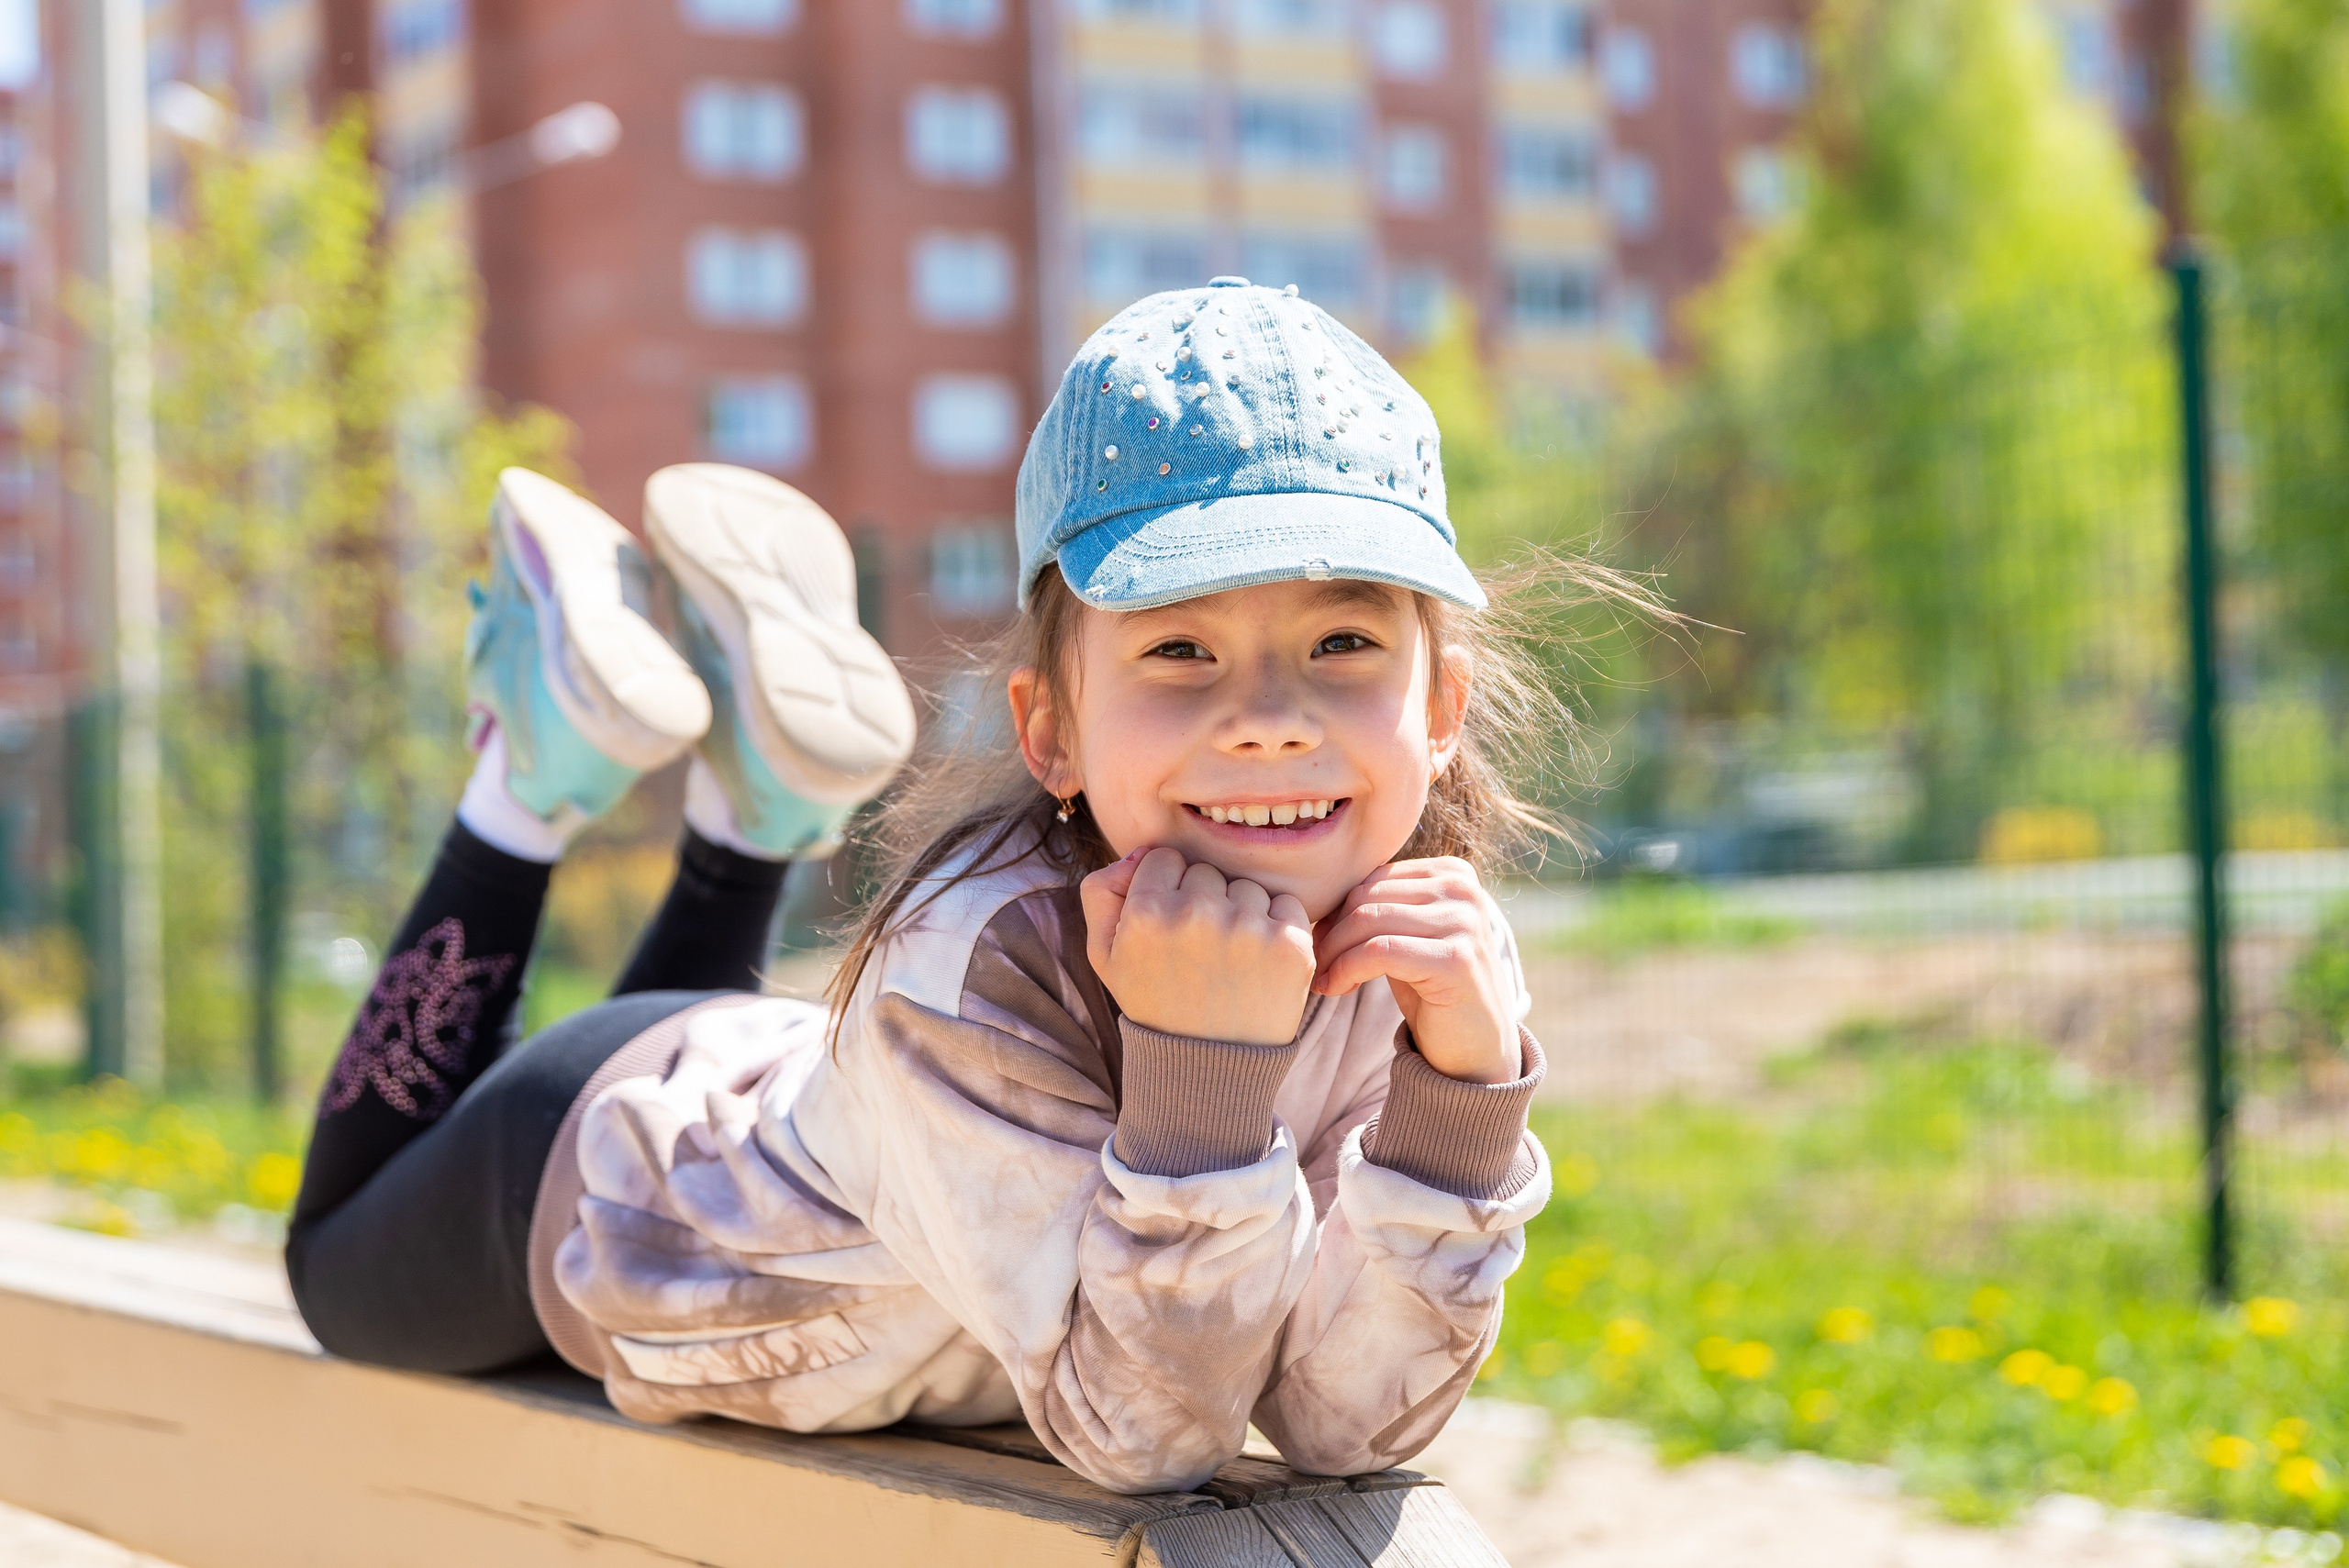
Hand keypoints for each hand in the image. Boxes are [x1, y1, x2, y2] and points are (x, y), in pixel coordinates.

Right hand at [1080, 847, 1315, 1045]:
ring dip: (1241, 914)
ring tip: (1228, 962)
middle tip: (1199, 952)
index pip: (1164, 859)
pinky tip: (1259, 961)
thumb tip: (1140, 853)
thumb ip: (1102, 892)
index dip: (1165, 891)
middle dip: (1203, 902)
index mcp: (1146, 912)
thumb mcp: (1105, 956)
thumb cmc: (1154, 1006)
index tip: (1169, 929)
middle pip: (1206, 871)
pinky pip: (1285, 904)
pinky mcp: (1291, 946)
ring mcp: (1248, 929)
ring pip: (1246, 887)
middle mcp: (1197, 914)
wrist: (1207, 1070)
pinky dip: (1277, 926)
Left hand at [1312, 858, 1522, 1084]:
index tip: (1320, 944)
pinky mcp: (1454, 959)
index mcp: (1454, 874)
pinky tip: (1337, 988)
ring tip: (1324, 980)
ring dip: (1333, 954)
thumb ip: (1381, 908)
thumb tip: (1320, 903)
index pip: (1374, 878)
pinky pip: (1379, 952)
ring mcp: (1463, 923)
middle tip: (1316, 965)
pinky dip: (1346, 969)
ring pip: (1368, 922)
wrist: (1477, 1048)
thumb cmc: (1435, 991)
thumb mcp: (1408, 938)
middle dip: (1332, 933)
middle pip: (1367, 897)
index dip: (1337, 912)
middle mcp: (1463, 890)